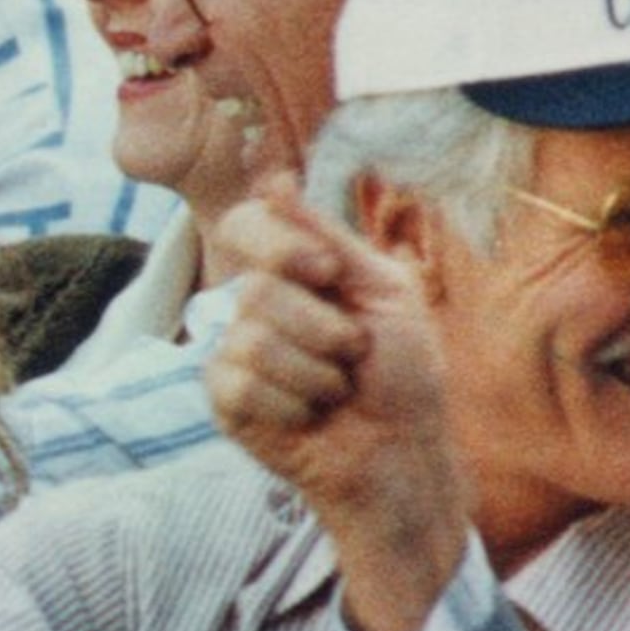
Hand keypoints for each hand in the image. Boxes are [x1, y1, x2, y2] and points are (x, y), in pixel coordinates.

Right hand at [203, 179, 473, 630]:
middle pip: (257, 286)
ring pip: (249, 338)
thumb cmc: (403, 373)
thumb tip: (273, 179)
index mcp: (295, 271)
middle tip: (355, 353)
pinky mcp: (226, 401)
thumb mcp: (383, 290)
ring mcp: (237, 353)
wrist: (401, 451)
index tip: (328, 273)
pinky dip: (291, 403)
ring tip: (337, 391)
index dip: (278, 242)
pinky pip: (240, 384)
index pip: (247, 226)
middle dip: (323, 326)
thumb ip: (326, 236)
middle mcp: (258, 306)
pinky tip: (310, 417)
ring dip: (315, 371)